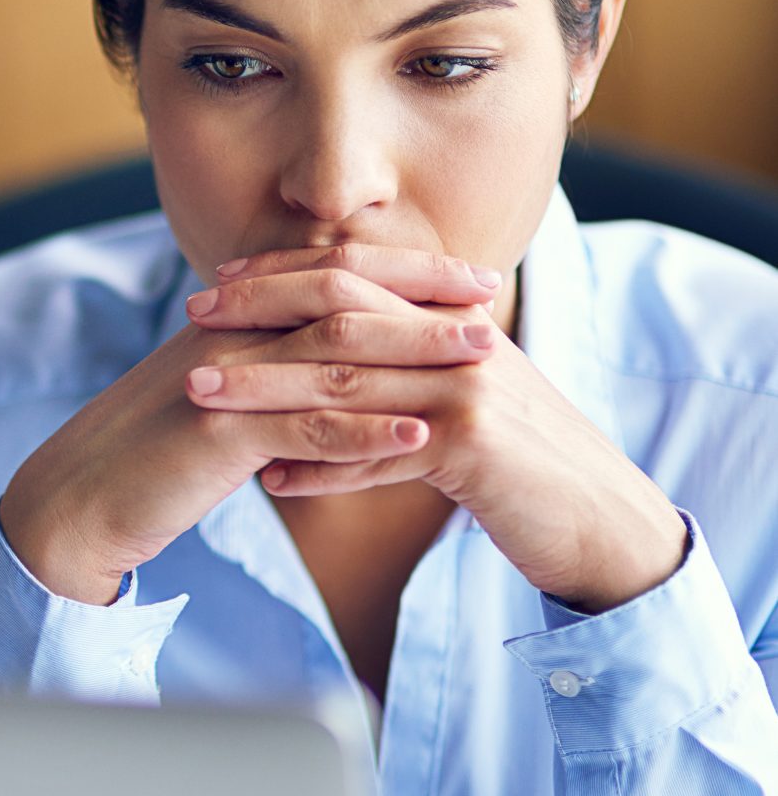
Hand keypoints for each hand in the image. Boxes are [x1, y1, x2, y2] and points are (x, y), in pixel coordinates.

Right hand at [0, 246, 500, 603]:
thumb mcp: (219, 395)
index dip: (403, 270)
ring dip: (413, 353)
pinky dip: (366, 432)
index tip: (469, 277)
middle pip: (341, 297)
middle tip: (492, 300)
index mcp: (234, 318)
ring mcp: (224, 379)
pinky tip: (420, 439)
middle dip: (422, 297)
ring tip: (483, 360)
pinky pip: (303, 428)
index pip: (330, 273)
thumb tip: (337, 362)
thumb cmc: (153, 451)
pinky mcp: (216, 433)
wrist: (80, 495)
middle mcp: (231, 332)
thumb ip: (272, 370)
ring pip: (333, 353)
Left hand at [185, 245, 688, 611]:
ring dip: (266, 388)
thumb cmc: (518, 466)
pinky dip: (321, 468)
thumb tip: (313, 391)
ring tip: (200, 395)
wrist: (602, 521)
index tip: (218, 284)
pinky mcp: (475, 446)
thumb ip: (395, 381)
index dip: (283, 274)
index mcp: (451, 319)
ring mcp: (469, 389)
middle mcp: (459, 340)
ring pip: (347, 380)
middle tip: (191, 316)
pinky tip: (270, 482)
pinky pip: (379, 453)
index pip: (356, 276)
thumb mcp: (455, 407)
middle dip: (259, 310)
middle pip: (342, 311)